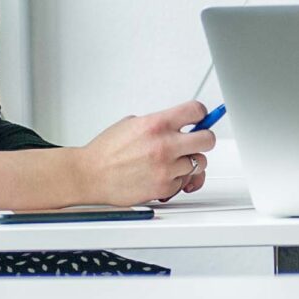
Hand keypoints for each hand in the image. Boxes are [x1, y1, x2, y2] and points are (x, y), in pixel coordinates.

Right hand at [74, 102, 215, 204]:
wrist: (90, 175)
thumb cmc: (106, 152)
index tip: (200, 118)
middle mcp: (164, 145)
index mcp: (156, 124)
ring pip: (199, 164)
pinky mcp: (164, 187)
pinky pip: (184, 181)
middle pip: (208, 140)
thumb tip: (179, 123)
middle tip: (196, 142)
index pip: (196, 111)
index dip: (201, 115)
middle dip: (203, 140)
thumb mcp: (131, 124)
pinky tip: (164, 175)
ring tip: (173, 162)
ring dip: (189, 163)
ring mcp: (166, 168)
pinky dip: (177, 180)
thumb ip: (158, 123)